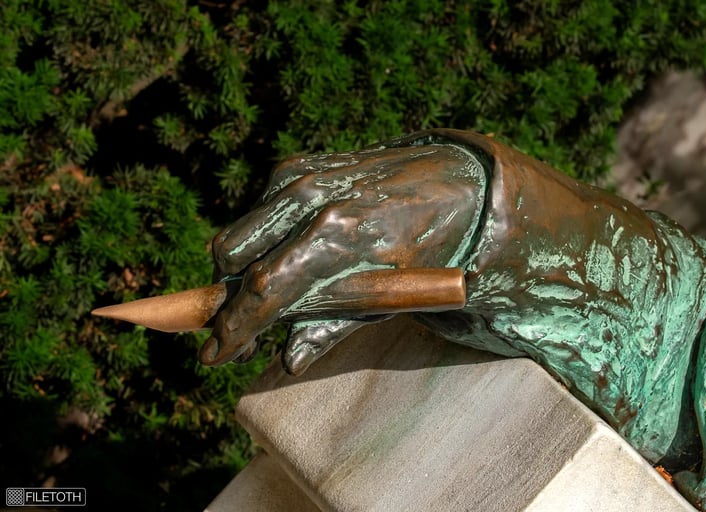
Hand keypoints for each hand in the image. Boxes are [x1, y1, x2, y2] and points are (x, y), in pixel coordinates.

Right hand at [200, 142, 485, 372]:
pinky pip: (257, 212)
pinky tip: (284, 260)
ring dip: (237, 272)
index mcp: (338, 238)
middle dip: (227, 299)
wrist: (457, 181)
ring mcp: (301, 175)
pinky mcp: (300, 164)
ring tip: (263, 303)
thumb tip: (288, 360)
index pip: (262, 289)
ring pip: (237, 233)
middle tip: (244, 335)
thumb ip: (332, 326)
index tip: (215, 356)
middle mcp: (310, 199)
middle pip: (230, 256)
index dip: (233, 327)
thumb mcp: (389, 300)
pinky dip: (258, 243)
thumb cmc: (428, 248)